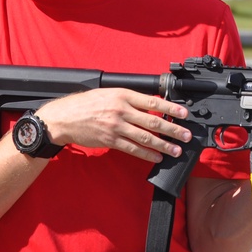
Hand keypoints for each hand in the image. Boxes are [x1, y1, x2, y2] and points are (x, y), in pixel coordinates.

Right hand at [35, 88, 192, 162]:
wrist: (65, 117)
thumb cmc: (86, 104)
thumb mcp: (109, 93)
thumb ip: (129, 99)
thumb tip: (151, 105)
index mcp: (123, 95)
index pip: (153, 101)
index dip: (171, 108)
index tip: (184, 113)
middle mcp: (121, 110)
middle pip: (153, 121)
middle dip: (173, 129)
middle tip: (186, 135)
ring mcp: (116, 127)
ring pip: (146, 137)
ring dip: (164, 145)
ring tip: (175, 150)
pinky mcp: (111, 141)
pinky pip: (133, 149)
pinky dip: (147, 154)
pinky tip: (157, 157)